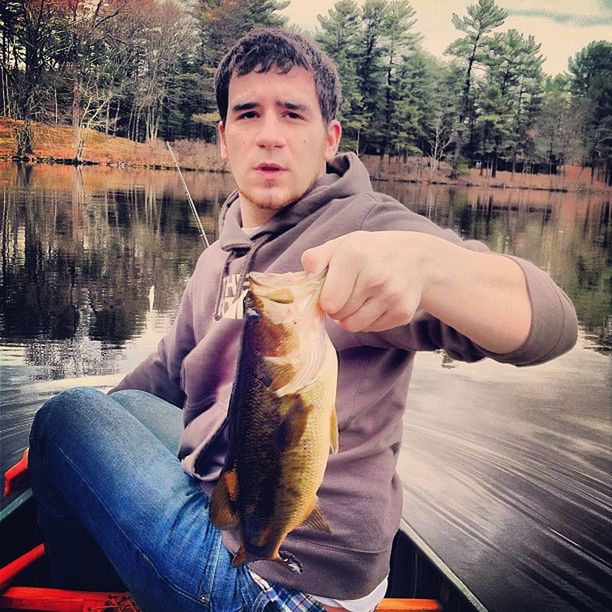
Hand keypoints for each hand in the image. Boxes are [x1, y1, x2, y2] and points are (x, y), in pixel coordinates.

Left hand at [301, 231, 431, 332]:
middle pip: (339, 315)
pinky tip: (376, 302)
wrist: (414, 258)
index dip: (325, 299)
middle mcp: (376, 276)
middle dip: (338, 308)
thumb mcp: (341, 245)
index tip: (332, 290)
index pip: (329, 302)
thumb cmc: (368, 253)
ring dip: (351, 317)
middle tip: (348, 293)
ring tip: (360, 299)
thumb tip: (308, 274)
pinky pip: (371, 329)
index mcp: (355, 256)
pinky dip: (368, 320)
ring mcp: (392, 295)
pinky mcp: (403, 312)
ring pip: (354, 326)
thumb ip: (316, 258)